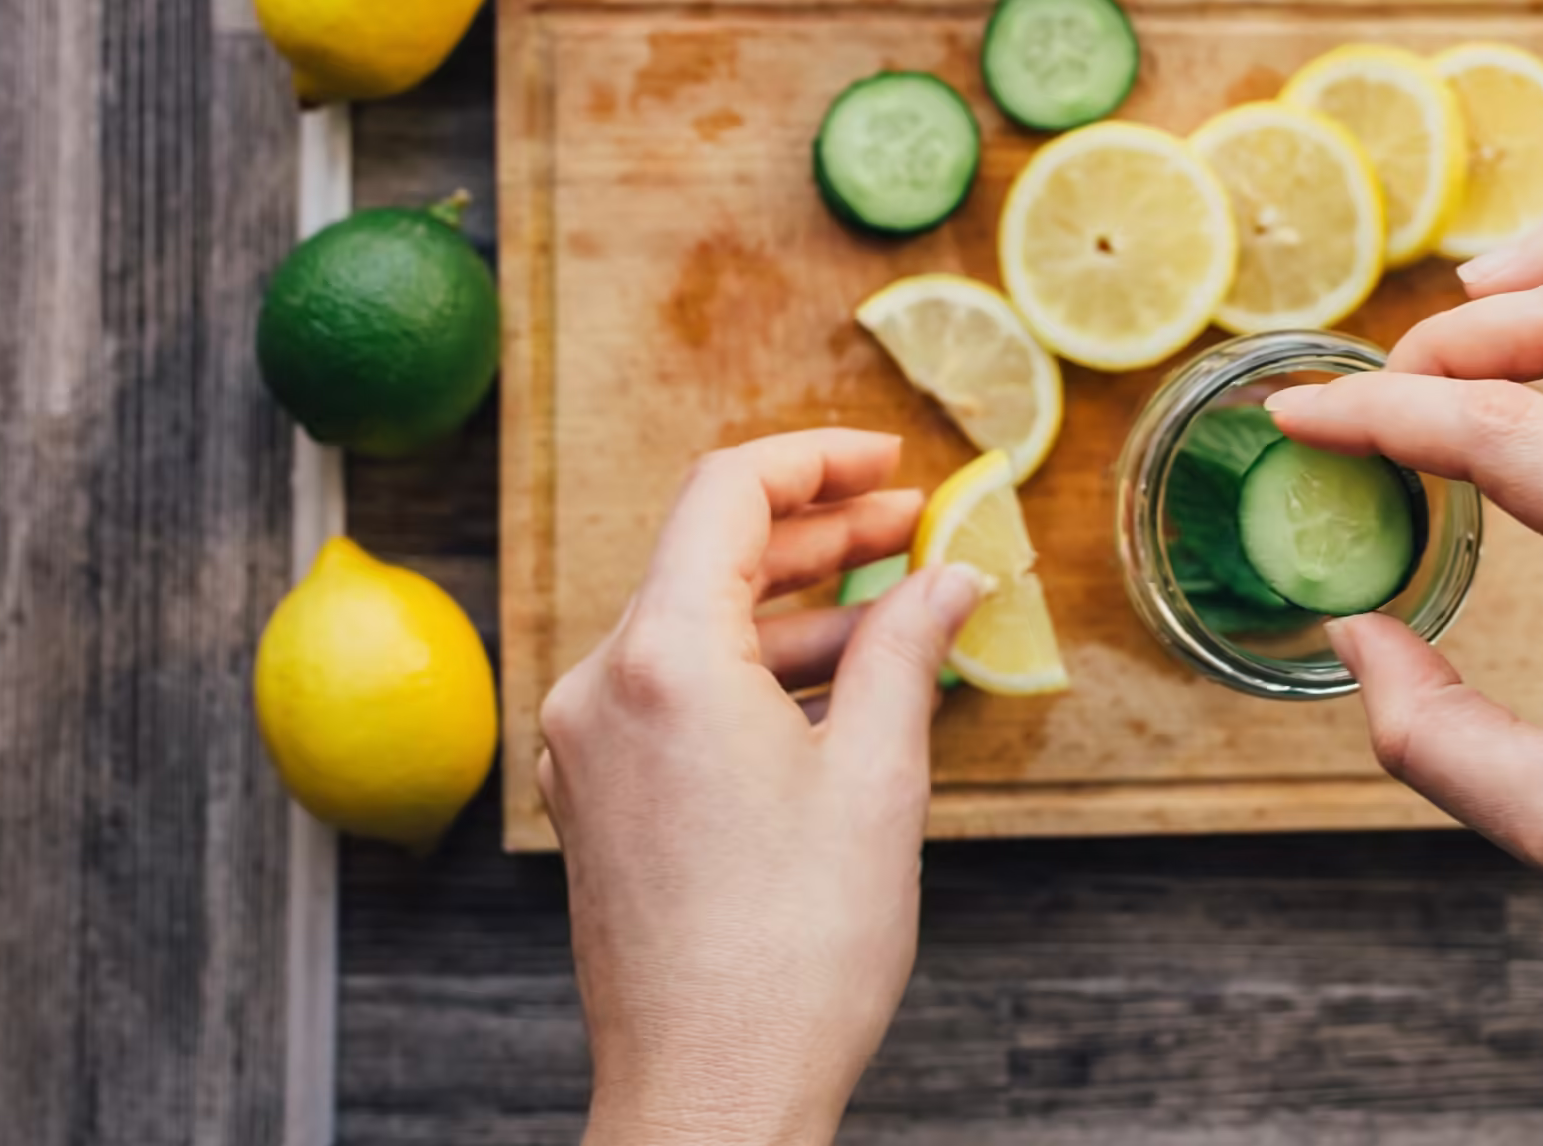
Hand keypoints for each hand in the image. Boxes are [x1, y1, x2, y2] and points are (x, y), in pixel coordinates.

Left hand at [537, 429, 983, 1145]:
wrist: (710, 1098)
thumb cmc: (793, 953)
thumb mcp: (878, 777)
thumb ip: (908, 648)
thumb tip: (952, 574)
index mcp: (663, 662)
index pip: (727, 494)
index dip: (817, 460)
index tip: (892, 462)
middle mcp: (603, 689)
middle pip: (710, 555)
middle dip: (820, 531)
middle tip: (917, 525)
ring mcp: (591, 747)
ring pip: (697, 626)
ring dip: (798, 604)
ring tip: (901, 607)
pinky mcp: (599, 797)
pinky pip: (679, 691)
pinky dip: (759, 669)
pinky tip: (843, 686)